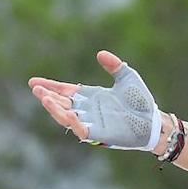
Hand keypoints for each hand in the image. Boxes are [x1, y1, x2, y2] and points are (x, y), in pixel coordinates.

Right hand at [29, 50, 163, 149]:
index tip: (33, 81)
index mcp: (90, 96)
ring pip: (66, 117)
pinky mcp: (99, 135)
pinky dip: (73, 123)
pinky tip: (68, 113)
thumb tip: (100, 54)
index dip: (50, 86)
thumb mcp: (128, 78)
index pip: (65, 91)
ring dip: (54, 109)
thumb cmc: (140, 101)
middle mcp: (87, 110)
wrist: (154, 120)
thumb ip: (115, 65)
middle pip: (61, 103)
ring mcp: (91, 122)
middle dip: (48, 97)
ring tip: (45, 99)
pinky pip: (81, 130)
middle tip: (37, 89)